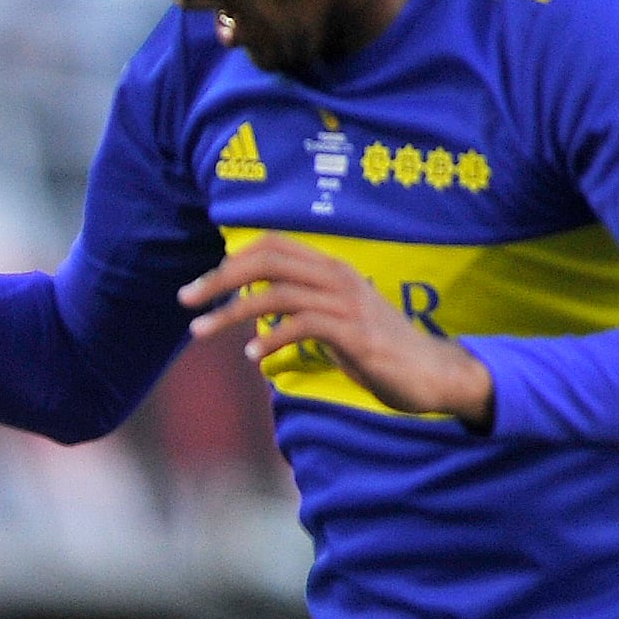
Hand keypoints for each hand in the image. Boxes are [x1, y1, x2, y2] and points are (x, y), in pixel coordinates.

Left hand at [180, 237, 495, 425]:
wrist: (432, 373)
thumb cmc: (377, 350)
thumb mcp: (333, 322)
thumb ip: (299, 310)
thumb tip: (255, 313)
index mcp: (331, 269)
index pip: (274, 245)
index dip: (233, 259)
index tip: (202, 286)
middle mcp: (338, 277)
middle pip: (269, 259)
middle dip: (221, 278)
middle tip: (187, 300)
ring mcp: (348, 303)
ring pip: (277, 292)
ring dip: (232, 312)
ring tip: (200, 332)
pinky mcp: (355, 333)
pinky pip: (303, 325)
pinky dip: (271, 338)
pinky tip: (252, 356)